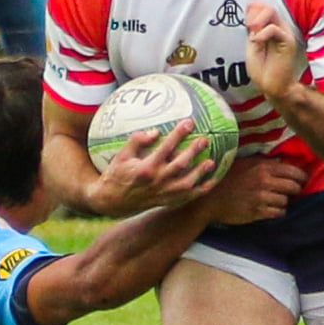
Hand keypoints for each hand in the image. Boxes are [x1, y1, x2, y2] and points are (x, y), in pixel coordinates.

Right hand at [91, 118, 219, 216]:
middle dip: (194, 151)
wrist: (112, 202)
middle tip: (204, 140)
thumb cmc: (116, 175)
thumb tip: (155, 131)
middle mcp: (156, 181)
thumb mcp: (121, 155)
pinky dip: (200, 191)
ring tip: (211, 162)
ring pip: (186, 183)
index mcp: (146, 168)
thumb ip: (137, 141)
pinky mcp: (166, 201)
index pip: (166, 148)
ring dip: (200, 172)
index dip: (178, 134)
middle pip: (180, 164)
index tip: (189, 122)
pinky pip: (187, 197)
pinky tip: (210, 182)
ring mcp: (163, 193)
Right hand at [203, 155, 308, 224]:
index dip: (302, 176)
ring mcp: (261, 198)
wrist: (209, 199)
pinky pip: (278, 213)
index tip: (303, 180)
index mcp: (262, 167)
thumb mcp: (243, 163)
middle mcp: (264, 182)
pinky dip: (277, 211)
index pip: (293, 171)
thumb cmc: (225, 178)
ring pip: (286, 201)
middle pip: (294, 187)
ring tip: (277, 200)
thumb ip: (263, 162)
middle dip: (296, 190)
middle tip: (293, 191)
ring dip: (284, 201)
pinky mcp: (257, 212)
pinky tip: (271, 209)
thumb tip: (281, 161)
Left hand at [244, 0, 306, 100]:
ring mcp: (284, 34)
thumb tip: (251, 12)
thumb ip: (253, 30)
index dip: (252, 10)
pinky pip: (274, 29)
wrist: (272, 87)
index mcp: (270, 28)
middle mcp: (279, 28)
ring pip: (272, 11)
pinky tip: (257, 41)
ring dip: (258, 20)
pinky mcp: (288, 42)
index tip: (246, 24)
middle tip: (249, 28)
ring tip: (253, 34)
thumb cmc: (263, 69)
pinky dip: (262, 33)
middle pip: (268, 6)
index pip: (263, 7)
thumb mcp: (252, 45)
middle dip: (254, 14)